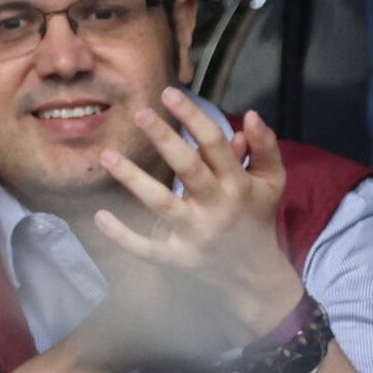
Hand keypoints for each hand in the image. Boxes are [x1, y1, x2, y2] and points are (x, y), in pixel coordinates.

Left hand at [76, 93, 303, 367]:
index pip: (215, 144)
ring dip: (133, 179)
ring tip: (107, 156)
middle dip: (164, 139)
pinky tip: (100, 216)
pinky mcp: (177, 259)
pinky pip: (146, 247)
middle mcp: (216, 208)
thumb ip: (264, 148)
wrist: (256, 279)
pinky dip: (122, 235)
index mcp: (238, 185)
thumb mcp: (272, 182)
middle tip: (139, 112)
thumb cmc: (258, 220)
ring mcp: (194, 235)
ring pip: (161, 204)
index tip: (169, 93)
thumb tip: (249, 115)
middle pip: (188, 169)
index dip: (192, 116)